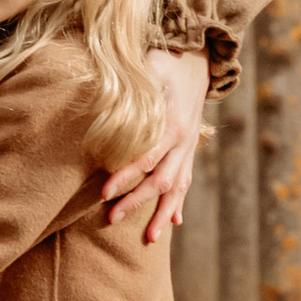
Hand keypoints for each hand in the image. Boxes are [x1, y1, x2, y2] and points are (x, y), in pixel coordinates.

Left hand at [103, 46, 208, 243]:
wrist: (197, 61)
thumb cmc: (165, 61)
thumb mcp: (149, 66)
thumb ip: (134, 86)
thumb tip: (105, 96)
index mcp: (171, 122)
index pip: (147, 156)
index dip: (126, 175)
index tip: (104, 191)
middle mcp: (183, 140)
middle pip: (160, 179)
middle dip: (136, 200)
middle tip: (111, 218)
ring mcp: (189, 147)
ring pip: (177, 187)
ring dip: (162, 213)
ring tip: (149, 239)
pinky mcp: (190, 149)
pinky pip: (186, 180)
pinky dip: (179, 203)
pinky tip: (174, 222)